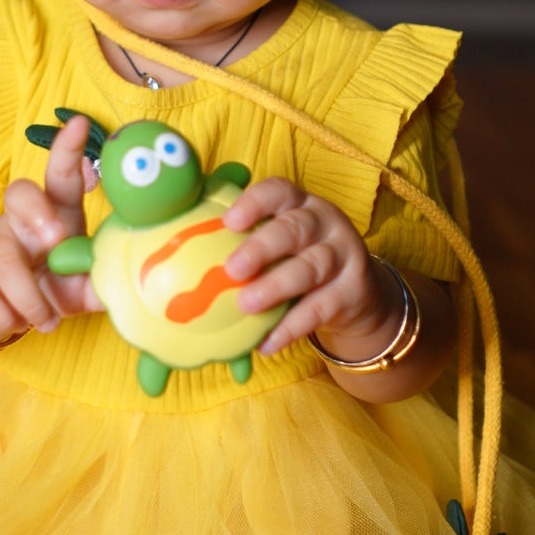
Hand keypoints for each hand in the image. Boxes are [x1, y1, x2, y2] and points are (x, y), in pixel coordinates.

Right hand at [0, 114, 101, 341]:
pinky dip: (4, 316)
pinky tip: (18, 324)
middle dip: (38, 213)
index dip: (68, 149)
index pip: (61, 177)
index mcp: (57, 216)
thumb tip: (122, 286)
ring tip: (45, 322)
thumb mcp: (76, 292)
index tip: (79, 122)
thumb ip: (96, 288)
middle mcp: (22, 221)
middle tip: (55, 241)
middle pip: (20, 194)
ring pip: (3, 259)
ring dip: (28, 298)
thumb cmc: (46, 292)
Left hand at [220, 177, 402, 358]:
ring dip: (276, 286)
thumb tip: (178, 252)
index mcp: (301, 204)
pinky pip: (320, 309)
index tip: (229, 221)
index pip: (280, 191)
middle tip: (232, 268)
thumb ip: (243, 240)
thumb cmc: (298, 260)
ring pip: (311, 267)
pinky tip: (266, 342)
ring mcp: (344, 256)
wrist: (356, 294)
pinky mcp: (353, 292)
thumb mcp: (280, 242)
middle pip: (295, 228)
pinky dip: (290, 327)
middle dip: (262, 247)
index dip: (255, 203)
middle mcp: (325, 223)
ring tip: (247, 304)